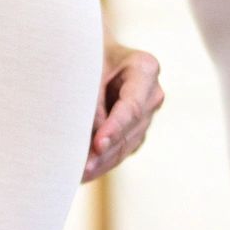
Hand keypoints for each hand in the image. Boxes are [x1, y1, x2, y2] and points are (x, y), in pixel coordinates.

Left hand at [84, 43, 164, 182]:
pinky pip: (121, 151)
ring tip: (77, 177)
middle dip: (105, 151)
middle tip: (80, 170)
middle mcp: (152, 93)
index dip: (114, 128)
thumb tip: (93, 140)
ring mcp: (147, 114)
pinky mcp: (136, 130)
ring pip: (126, 145)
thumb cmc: (88, 54)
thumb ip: (91, 100)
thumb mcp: (87, 68)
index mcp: (145, 68)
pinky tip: (83, 175)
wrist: (95, 52)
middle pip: (130, 130)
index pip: (131, 106)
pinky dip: (103, 162)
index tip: (97, 145)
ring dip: (103, 162)